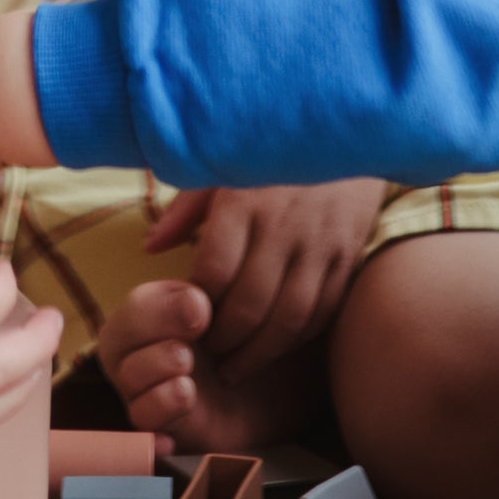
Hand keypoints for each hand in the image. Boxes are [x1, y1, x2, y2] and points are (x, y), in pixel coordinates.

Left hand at [141, 177, 387, 379]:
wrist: (347, 131)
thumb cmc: (267, 155)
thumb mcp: (221, 168)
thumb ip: (184, 211)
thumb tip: (149, 249)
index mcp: (244, 200)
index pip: (214, 270)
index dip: (196, 306)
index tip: (183, 323)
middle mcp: (284, 224)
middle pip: (251, 303)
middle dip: (225, 341)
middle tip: (208, 358)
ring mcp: (321, 243)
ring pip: (290, 317)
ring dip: (261, 353)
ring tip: (237, 367)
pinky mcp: (349, 255)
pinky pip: (324, 311)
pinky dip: (298, 338)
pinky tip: (276, 347)